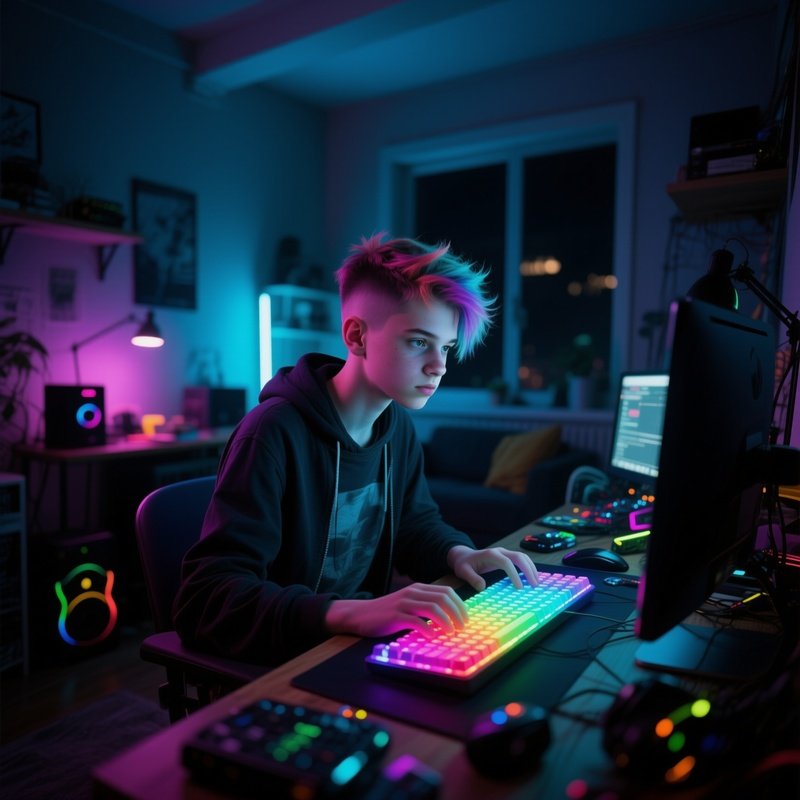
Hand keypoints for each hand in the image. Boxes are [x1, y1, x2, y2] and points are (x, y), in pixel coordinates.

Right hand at [325, 583, 468, 638]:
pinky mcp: (396, 616)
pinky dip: (428, 630)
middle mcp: (413, 593)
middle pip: (443, 598)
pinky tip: (432, 637)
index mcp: (418, 588)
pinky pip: (417, 621)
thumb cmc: (388, 612)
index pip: (447, 591)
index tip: (466, 619)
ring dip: (446, 622)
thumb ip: (425, 606)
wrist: (361, 614)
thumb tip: (449, 618)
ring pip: (433, 608)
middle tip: (463, 628)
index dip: (460, 605)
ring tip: (451, 633)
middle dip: (457, 613)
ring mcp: (404, 603)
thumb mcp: (409, 604)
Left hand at [447, 545, 537, 591]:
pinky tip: (532, 577)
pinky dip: (528, 567)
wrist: (464, 556)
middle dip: (528, 570)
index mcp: (490, 554)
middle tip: (534, 584)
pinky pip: (520, 560)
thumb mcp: (463, 571)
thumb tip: (482, 587)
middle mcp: (499, 551)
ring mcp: (504, 553)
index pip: (506, 562)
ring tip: (536, 582)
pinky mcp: (507, 557)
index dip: (514, 574)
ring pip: (522, 556)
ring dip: (531, 568)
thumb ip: (472, 578)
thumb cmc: (464, 564)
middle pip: (518, 557)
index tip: (519, 587)